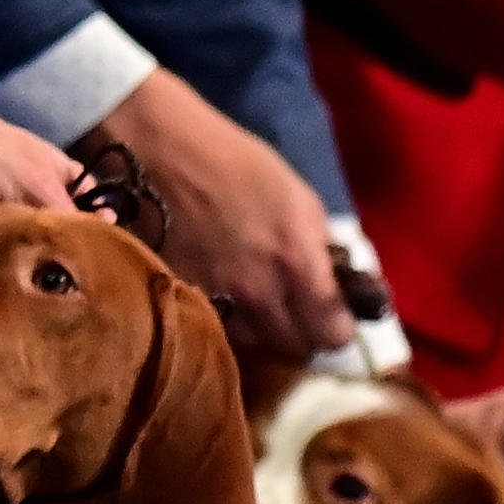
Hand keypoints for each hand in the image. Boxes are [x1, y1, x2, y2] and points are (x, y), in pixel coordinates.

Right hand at [80, 66, 355, 355]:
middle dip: (303, 333)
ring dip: (263, 329)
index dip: (338, 327)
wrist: (162, 155)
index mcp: (298, 263)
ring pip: (256, 344)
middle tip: (298, 309)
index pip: (333, 334)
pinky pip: (218, 331)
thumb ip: (322, 247)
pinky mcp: (183, 304)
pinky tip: (225, 296)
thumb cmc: (237, 164)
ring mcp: (218, 305)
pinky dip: (228, 321)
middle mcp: (260, 295)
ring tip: (257, 300)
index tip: (334, 315)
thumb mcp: (299, 197)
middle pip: (295, 349)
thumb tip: (340, 283)